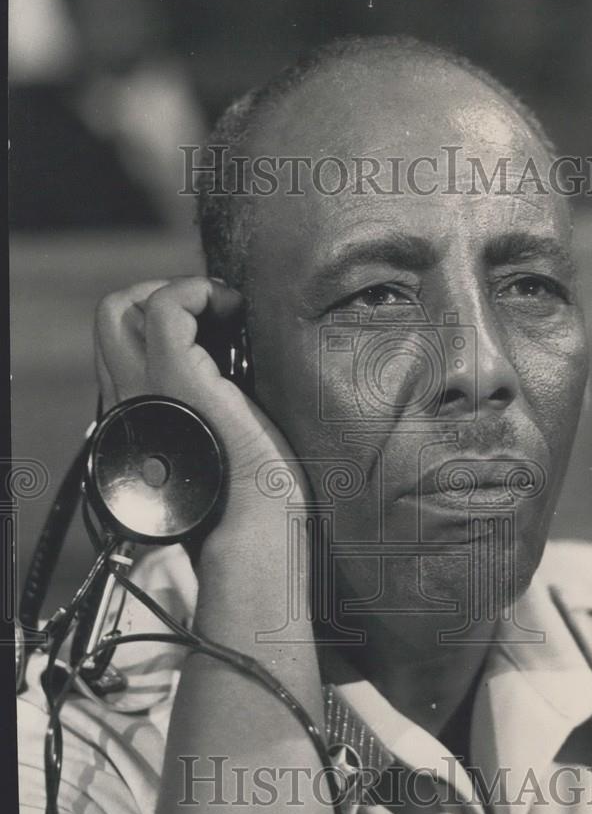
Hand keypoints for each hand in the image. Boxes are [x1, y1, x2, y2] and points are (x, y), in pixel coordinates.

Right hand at [94, 277, 304, 539]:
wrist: (259, 522)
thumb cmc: (255, 488)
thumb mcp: (219, 432)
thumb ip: (205, 399)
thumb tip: (227, 360)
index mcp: (138, 414)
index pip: (120, 347)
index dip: (161, 323)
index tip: (212, 326)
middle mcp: (129, 401)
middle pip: (110, 319)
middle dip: (158, 295)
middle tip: (211, 311)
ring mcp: (146, 390)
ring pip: (120, 308)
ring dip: (177, 292)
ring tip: (223, 310)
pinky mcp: (178, 381)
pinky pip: (165, 309)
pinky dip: (196, 291)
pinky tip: (231, 307)